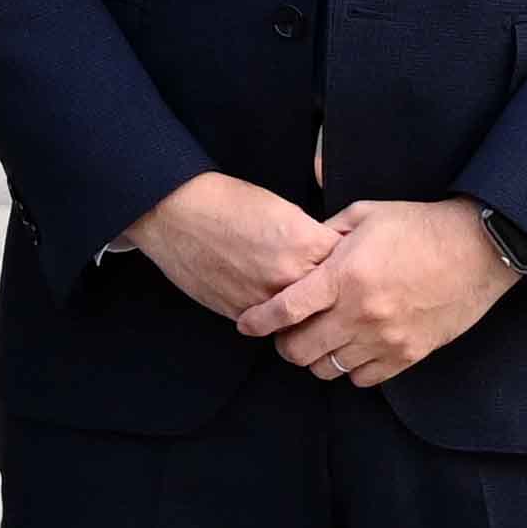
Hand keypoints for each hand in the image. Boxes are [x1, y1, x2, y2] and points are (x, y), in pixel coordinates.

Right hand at [125, 168, 335, 315]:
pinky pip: (273, 324)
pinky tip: (271, 300)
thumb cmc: (226, 203)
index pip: (350, 264)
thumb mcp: (283, 208)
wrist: (175, 214)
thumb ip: (312, 237)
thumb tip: (329, 256)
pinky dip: (276, 316)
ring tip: (302, 299)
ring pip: (304, 319)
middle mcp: (290, 276)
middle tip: (334, 290)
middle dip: (334, 294)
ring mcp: (266, 300)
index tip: (351, 265)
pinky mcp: (242, 314)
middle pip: (333, 298)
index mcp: (306, 243)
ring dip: (306, 313)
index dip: (351, 264)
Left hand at [235, 198, 521, 388]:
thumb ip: (325, 233)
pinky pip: (364, 380)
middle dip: (285, 344)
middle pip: (300, 350)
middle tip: (286, 333)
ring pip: (329, 369)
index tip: (246, 324)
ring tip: (321, 340)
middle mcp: (360, 313)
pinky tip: (352, 349)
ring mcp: (385, 338)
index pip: (285, 310)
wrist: (478, 249)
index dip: (258, 321)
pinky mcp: (408, 355)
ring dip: (318, 358)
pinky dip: (351, 369)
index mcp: (344, 275)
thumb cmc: (420, 226)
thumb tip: (300, 248)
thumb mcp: (365, 214)